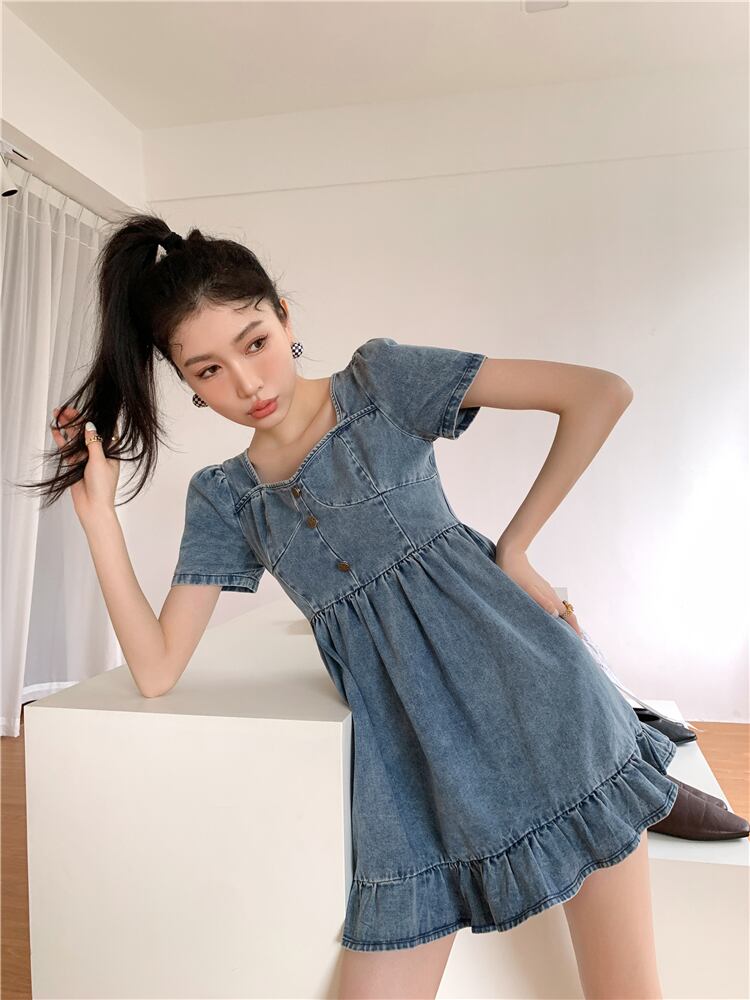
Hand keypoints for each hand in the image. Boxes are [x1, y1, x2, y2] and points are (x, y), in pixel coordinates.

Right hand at [50, 407, 119, 521]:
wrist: (93, 507)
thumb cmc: (102, 487)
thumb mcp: (99, 461)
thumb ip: (94, 443)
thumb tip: (90, 425)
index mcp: (111, 451)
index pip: (104, 429)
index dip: (96, 417)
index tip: (87, 407)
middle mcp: (99, 452)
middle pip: (87, 431)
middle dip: (76, 419)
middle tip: (65, 409)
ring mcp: (87, 457)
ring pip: (76, 438)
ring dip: (67, 427)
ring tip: (57, 414)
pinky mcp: (76, 464)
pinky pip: (68, 448)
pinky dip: (61, 439)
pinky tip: (55, 430)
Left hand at [495, 546, 582, 636]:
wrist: (511, 555)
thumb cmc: (515, 574)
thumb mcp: (527, 589)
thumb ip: (541, 601)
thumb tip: (556, 614)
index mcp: (550, 596)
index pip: (567, 615)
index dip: (574, 627)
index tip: (580, 640)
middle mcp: (551, 594)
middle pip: (566, 612)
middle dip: (571, 626)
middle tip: (573, 641)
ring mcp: (545, 590)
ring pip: (559, 607)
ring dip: (563, 619)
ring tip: (563, 632)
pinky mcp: (539, 588)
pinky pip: (551, 603)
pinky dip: (555, 613)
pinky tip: (548, 615)